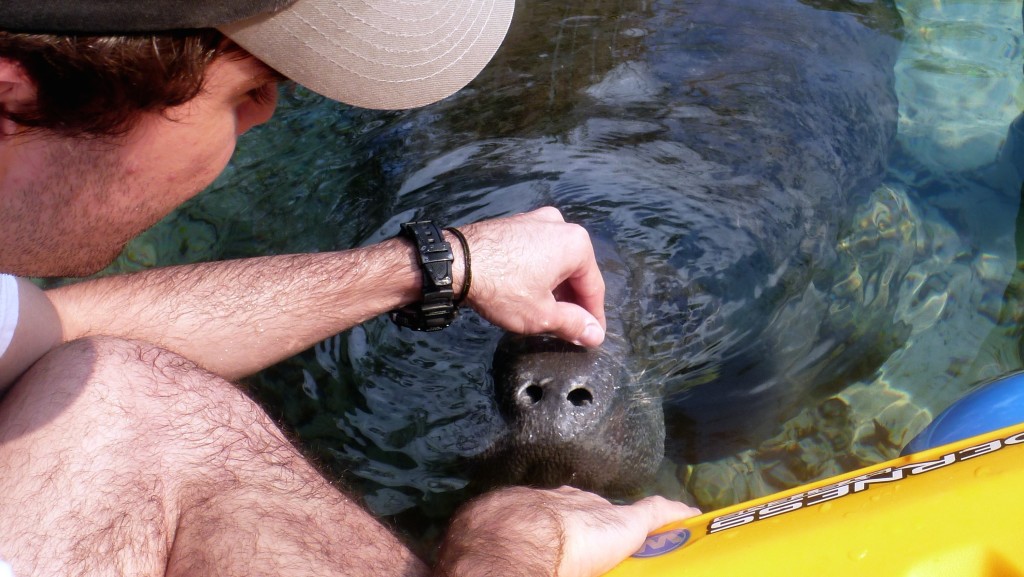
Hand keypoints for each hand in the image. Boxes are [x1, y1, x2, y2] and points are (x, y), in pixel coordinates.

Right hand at [435, 486, 700, 576]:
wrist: (508, 550)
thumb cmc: (484, 552)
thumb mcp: (477, 544)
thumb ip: (487, 552)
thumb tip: (458, 565)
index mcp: (522, 510)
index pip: (546, 515)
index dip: (553, 528)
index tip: (559, 539)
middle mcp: (557, 502)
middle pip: (581, 510)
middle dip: (590, 522)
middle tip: (597, 540)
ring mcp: (591, 510)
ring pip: (617, 516)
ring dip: (631, 526)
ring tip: (648, 535)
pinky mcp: (623, 523)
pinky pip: (655, 515)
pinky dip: (672, 516)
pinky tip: (688, 519)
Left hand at [458, 207, 606, 346]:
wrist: (453, 262)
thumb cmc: (501, 288)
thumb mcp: (542, 315)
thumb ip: (573, 324)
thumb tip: (595, 335)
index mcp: (575, 243)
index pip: (593, 288)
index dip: (594, 317)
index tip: (593, 337)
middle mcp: (559, 224)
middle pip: (575, 272)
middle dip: (573, 302)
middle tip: (570, 330)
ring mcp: (534, 220)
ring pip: (555, 262)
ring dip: (555, 288)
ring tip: (548, 315)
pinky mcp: (513, 224)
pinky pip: (536, 252)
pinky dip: (538, 274)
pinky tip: (529, 294)